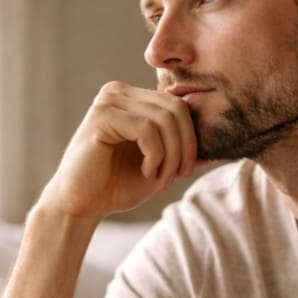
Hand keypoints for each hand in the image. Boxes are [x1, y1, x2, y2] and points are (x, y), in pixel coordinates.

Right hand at [38, 81, 198, 218]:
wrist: (80, 205)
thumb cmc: (116, 186)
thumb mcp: (160, 166)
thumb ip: (183, 152)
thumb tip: (217, 147)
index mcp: (132, 98)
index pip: (178, 105)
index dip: (191, 138)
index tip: (184, 171)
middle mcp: (119, 92)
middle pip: (175, 108)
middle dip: (184, 147)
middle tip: (177, 176)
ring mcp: (109, 101)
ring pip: (164, 119)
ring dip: (171, 155)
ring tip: (161, 179)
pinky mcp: (101, 116)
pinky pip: (147, 129)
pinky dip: (156, 155)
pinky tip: (147, 172)